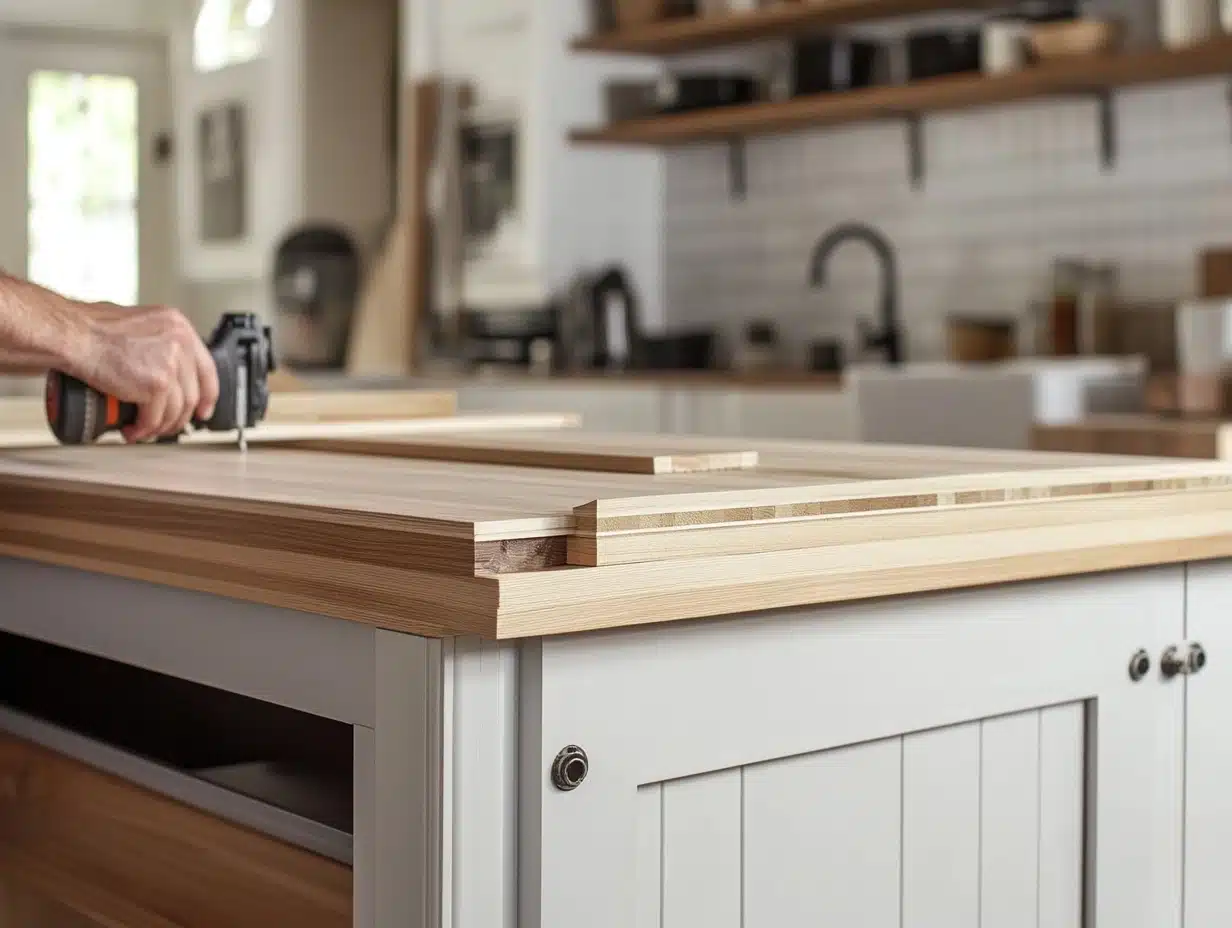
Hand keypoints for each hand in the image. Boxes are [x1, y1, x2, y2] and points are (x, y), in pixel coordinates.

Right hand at [75, 304, 219, 442]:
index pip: (207, 368)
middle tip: (168, 426)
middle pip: (193, 393)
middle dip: (180, 417)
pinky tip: (134, 431)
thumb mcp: (140, 325)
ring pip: (177, 410)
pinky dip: (144, 430)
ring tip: (145, 430)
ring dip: (161, 426)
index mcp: (179, 327)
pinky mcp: (156, 385)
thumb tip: (164, 369)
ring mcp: (170, 364)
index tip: (202, 410)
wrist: (73, 335)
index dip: (207, 395)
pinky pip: (156, 418)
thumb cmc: (93, 328)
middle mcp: (180, 343)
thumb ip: (158, 343)